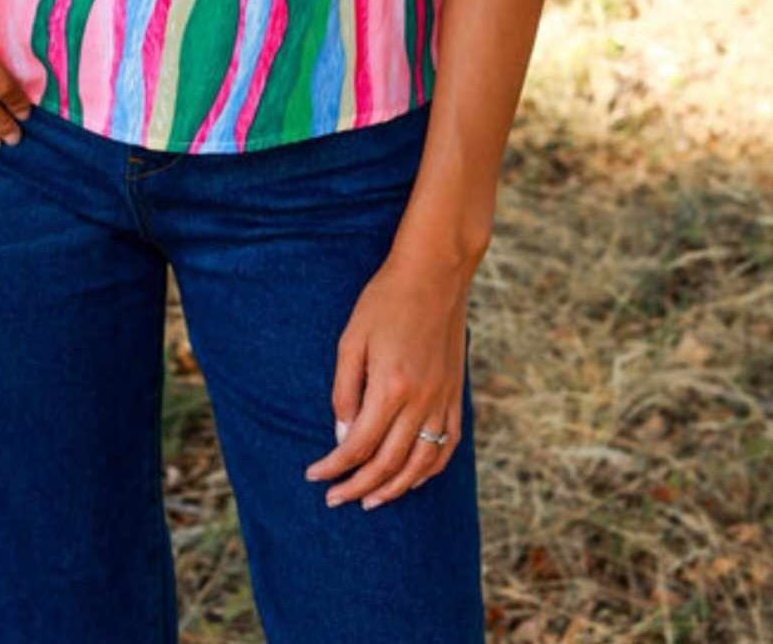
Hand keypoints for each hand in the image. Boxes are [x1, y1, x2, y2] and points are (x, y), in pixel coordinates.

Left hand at [303, 253, 471, 510]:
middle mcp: (420, 402)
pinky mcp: (456, 396)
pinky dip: (428, 471)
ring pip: (420, 465)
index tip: (315, 477)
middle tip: (335, 499)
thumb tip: (342, 435)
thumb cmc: (386, 299)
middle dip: (358, 487)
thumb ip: (345, 390)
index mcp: (390, 387)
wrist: (435, 272)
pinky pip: (446, 448)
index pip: (358, 445)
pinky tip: (411, 479)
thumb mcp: (352, 339)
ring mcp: (443, 401)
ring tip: (370, 500)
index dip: (334, 467)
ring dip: (393, 489)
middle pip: (388, 464)